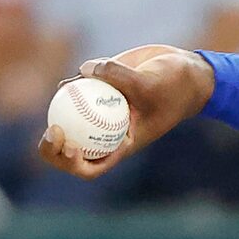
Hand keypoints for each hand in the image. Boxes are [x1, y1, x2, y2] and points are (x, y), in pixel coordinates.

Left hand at [34, 45, 216, 179]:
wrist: (186, 72)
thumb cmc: (173, 87)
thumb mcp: (149, 84)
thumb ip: (117, 76)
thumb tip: (82, 71)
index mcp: (120, 146)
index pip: (90, 167)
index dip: (72, 163)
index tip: (68, 146)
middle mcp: (107, 132)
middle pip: (70, 148)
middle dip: (53, 146)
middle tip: (52, 129)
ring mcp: (101, 111)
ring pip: (70, 116)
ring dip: (63, 107)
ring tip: (65, 91)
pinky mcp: (101, 88)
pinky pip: (80, 88)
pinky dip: (76, 82)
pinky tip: (78, 75)